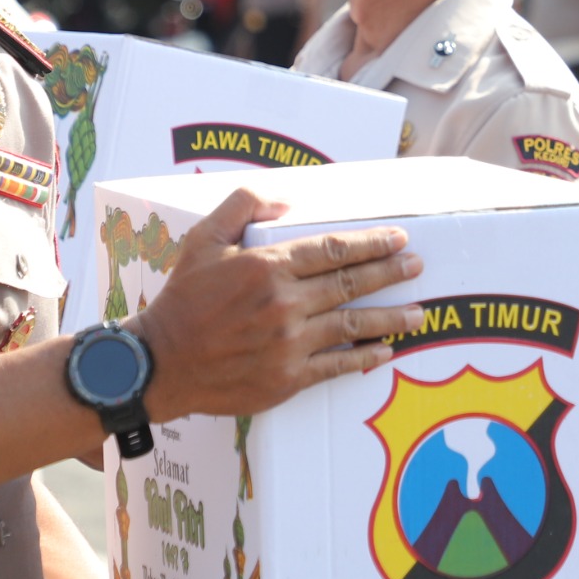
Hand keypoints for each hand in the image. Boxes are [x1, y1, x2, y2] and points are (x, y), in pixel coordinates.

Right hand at [135, 188, 423, 423]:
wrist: (161, 363)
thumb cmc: (182, 300)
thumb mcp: (203, 239)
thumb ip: (242, 206)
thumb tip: (284, 199)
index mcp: (267, 266)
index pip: (332, 249)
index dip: (371, 243)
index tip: (398, 239)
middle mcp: (284, 304)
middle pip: (351, 283)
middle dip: (390, 273)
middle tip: (417, 267)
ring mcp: (289, 344)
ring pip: (352, 325)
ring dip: (390, 318)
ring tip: (418, 313)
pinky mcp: (287, 379)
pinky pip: (337, 366)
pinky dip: (364, 359)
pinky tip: (384, 352)